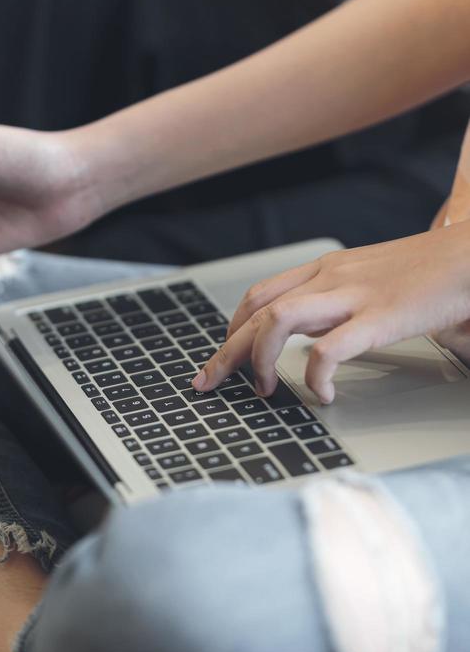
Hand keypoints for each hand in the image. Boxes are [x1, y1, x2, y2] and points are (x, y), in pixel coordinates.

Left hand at [192, 224, 469, 403]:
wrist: (468, 257)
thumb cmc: (425, 272)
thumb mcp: (367, 280)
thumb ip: (335, 303)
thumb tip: (309, 338)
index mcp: (325, 269)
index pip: (259, 295)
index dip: (232, 329)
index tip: (222, 359)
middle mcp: (329, 277)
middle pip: (257, 311)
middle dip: (225, 352)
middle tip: (208, 383)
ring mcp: (351, 295)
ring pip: (277, 320)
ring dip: (258, 360)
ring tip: (264, 390)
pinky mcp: (378, 317)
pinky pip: (329, 350)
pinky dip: (315, 376)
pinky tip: (322, 394)